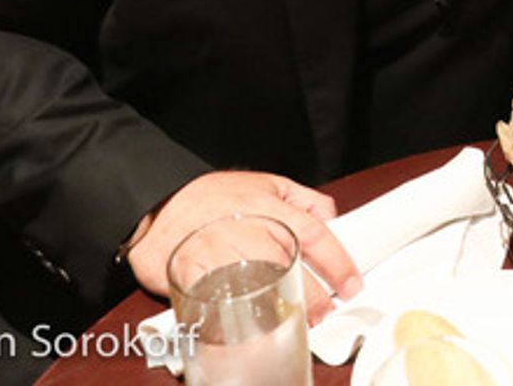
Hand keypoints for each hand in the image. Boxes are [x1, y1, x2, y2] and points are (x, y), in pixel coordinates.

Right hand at [126, 170, 361, 321]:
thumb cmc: (212, 196)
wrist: (160, 202)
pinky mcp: (198, 276)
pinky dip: (241, 318)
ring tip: (296, 321)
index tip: (352, 284)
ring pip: (263, 287)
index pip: (316, 234)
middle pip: (293, 266)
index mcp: (271, 208)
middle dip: (315, 295)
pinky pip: (223, 303)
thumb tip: (330, 214)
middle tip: (326, 311)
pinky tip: (256, 328)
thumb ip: (301, 198)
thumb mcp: (266, 183)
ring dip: (284, 309)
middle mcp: (251, 230)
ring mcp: (224, 254)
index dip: (338, 263)